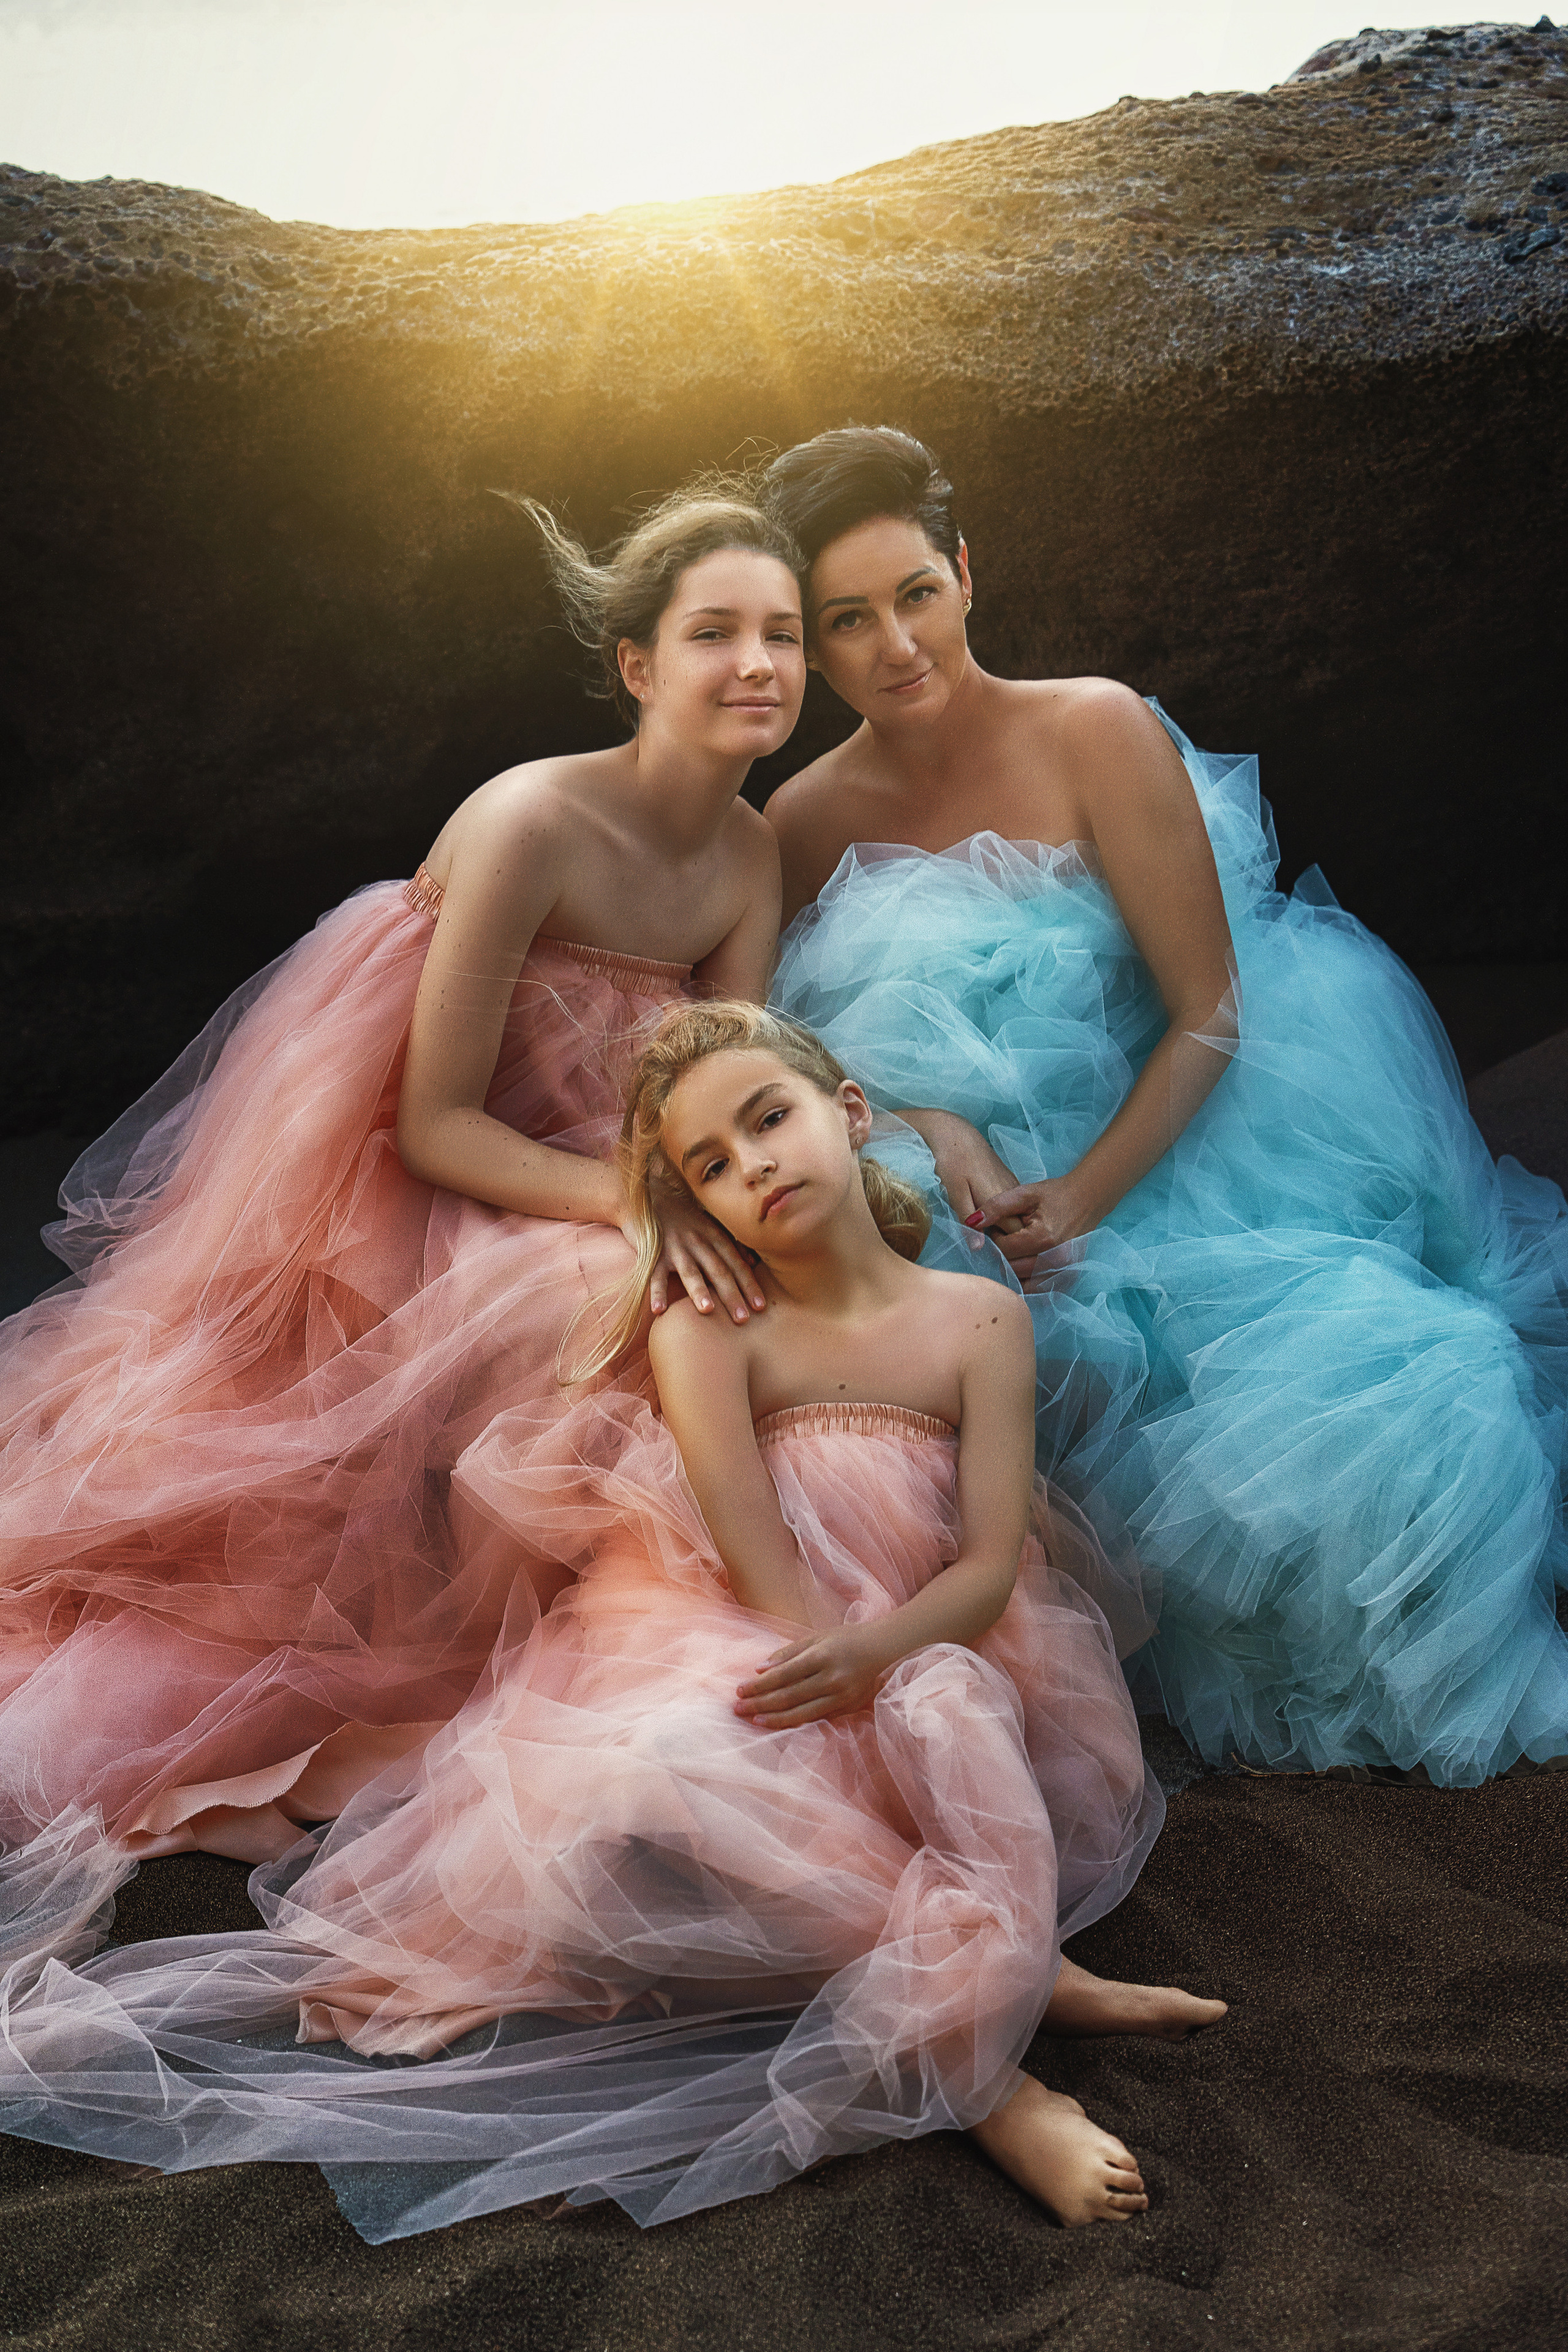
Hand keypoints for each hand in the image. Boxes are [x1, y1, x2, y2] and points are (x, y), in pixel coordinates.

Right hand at [643, 1185, 766, 1323]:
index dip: (749, 1284)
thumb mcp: (712, 1226)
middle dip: (731, 1294)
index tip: (760, 1306)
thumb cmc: (686, 1217)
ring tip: (708, 1310)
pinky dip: (657, 1292)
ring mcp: (676, 1248)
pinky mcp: (654, 1253)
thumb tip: (753, 1263)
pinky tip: (659, 1310)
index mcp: (715, 1238)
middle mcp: (698, 1243)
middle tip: (742, 1319)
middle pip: (718, 1271)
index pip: (736, 1264)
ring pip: (690, 1271)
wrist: (652, 1197)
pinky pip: (655, 1275)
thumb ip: (731, 1244)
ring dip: (699, 1291)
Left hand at [734, 1623, 888, 1728]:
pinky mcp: (847, 1708)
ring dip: (774, 1719)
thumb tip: (760, 1669)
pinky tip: (778, 1723)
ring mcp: (841, 1696)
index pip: (783, 1675)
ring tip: (753, 1720)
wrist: (881, 1649)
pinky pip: (816, 1718)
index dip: (759, 1685)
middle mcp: (832, 1678)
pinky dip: (795, 1722)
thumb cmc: (844, 1639)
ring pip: (802, 1713)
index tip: (739, 1690)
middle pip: (789, 1696)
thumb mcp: (816, 1637)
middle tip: (738, 1708)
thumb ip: (788, 1653)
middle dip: (760, 1704)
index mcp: (821, 1656)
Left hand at [917, 1113, 1027, 1238]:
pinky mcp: (1010, 1182)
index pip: (1014, 1235)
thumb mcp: (954, 1192)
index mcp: (1000, 1199)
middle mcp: (1012, 1194)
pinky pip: (1015, 1207)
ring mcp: (1013, 1187)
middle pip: (1018, 1228)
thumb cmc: (952, 1161)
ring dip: (1007, 1230)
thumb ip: (966, 1219)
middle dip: (1007, 1242)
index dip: (1004, 1250)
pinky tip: (993, 1221)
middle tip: (987, 1248)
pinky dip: (1007, 1217)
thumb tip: (978, 1248)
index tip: (989, 1255)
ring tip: (988, 1235)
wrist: (955, 1132)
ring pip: (1018, 1218)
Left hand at [970, 1173, 1092, 1273]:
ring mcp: (1064, 1270)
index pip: (1004, 1250)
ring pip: (1025, 1282)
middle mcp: (1055, 1258)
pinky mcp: (1069, 1275)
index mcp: (1042, 1238)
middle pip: (1013, 1268)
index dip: (996, 1239)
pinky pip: (1041, 1289)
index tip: (1001, 1228)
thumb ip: (996, 1206)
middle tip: (1010, 1238)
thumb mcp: (1025, 1193)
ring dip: (1015, 1269)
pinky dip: (1030, 1281)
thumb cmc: (1056, 1194)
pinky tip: (1027, 1266)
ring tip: (1019, 1249)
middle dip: (1004, 1255)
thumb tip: (971, 1222)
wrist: (1088, 1198)